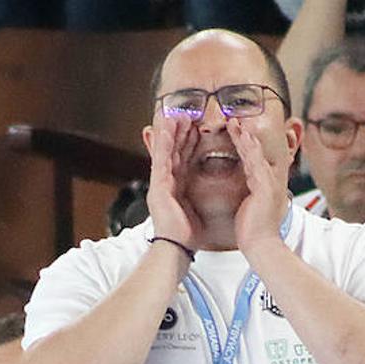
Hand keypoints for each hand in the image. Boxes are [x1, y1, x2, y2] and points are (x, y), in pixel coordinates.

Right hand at [145, 115, 202, 248]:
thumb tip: (206, 197)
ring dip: (170, 133)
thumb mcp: (196, 210)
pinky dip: (163, 145)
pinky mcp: (158, 187)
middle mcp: (165, 183)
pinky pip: (160, 161)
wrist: (176, 249)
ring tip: (175, 114)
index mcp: (175, 187)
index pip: (183, 159)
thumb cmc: (187, 235)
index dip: (188, 142)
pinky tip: (166, 131)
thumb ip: (197, 198)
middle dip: (179, 132)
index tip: (195, 127)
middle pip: (173, 151)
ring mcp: (160, 184)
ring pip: (165, 152)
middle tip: (185, 113)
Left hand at [230, 119, 289, 255]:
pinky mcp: (266, 187)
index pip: (252, 160)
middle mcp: (270, 181)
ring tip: (235, 122)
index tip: (234, 133)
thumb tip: (245, 195)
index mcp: (264, 186)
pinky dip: (249, 148)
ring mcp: (270, 183)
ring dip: (245, 137)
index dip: (244, 145)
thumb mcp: (248, 208)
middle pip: (255, 153)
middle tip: (233, 120)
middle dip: (244, 136)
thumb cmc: (252, 232)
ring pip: (256, 154)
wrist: (261, 246)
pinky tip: (243, 136)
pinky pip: (256, 162)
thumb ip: (248, 197)